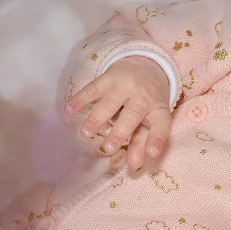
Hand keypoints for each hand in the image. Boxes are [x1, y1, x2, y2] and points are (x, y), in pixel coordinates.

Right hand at [64, 55, 171, 169]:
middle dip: (120, 132)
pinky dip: (80, 99)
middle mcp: (144, 96)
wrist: (147, 64)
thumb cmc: (148, 101)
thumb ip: (143, 142)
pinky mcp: (109, 77)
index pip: (162, 124)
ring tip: (86, 133)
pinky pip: (93, 88)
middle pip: (132, 116)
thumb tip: (134, 165)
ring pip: (110, 103)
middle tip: (109, 148)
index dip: (157, 139)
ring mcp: (126, 85)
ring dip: (97, 118)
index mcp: (158, 109)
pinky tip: (68, 110)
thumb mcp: (152, 119)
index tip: (152, 153)